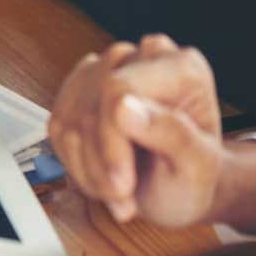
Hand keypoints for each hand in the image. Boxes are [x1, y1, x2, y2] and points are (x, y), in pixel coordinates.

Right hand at [49, 34, 255, 231]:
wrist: (175, 193)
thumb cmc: (191, 179)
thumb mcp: (197, 169)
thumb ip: (172, 134)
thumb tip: (124, 107)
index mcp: (181, 68)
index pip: (119, 87)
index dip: (112, 139)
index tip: (122, 183)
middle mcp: (144, 58)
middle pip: (92, 103)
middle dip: (100, 160)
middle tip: (122, 197)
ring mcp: (108, 68)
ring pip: (70, 118)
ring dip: (87, 167)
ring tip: (116, 191)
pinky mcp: (81, 88)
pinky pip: (58, 126)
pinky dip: (74, 162)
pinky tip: (100, 177)